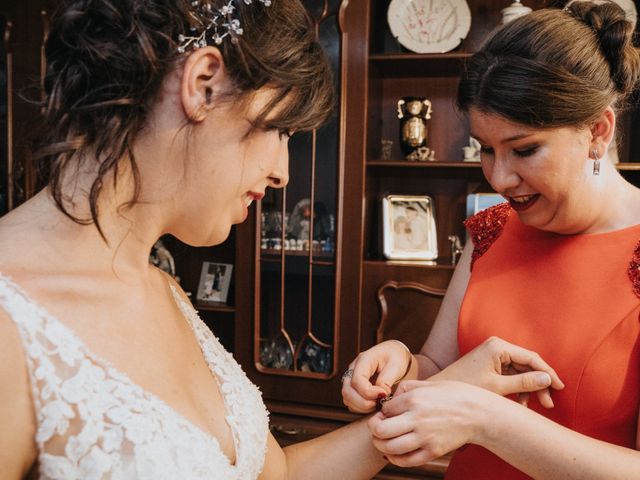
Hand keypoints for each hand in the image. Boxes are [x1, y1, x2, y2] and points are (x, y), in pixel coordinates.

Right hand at [342, 340, 411, 412]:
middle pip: (347, 391)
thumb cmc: (395, 357)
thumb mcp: (396, 364)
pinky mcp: (353, 388)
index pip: (357, 380)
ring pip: (347, 398)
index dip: (368, 392)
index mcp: (364, 360)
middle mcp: (353, 369)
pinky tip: (374, 404)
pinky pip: (351, 403)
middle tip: (380, 402)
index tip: (383, 395)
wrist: (394, 355)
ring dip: (362, 406)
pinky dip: (362, 408)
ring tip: (378, 403)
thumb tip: (381, 393)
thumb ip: (387, 379)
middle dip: (364, 403)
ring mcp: (351, 379)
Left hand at [368, 380, 495, 466]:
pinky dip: (395, 459)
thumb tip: (390, 397)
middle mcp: (417, 418)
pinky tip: (394, 453)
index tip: (384, 414)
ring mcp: (425, 437)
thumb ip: (407, 388)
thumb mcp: (430, 384)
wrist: (479, 413)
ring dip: (380, 445)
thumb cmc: (455, 395)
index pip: (384, 410)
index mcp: (414, 399)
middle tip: (377, 428)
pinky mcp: (433, 451)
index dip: (380, 413)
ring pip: (390, 448)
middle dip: (374, 430)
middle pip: (380, 430)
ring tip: (383, 441)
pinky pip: (407, 461)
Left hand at [432, 336, 563, 406]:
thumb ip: (524, 383)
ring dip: (528, 389)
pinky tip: (520, 404)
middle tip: (548, 403)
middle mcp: (496, 346)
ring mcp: (493, 355)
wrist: (441, 392)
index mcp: (498, 346)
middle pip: (527, 364)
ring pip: (520, 371)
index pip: (531, 357)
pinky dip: (516, 389)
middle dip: (538, 384)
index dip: (548, 373)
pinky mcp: (489, 364)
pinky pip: (510, 375)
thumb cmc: (466, 388)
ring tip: (534, 407)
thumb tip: (548, 379)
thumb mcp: (498, 388)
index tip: (560, 387)